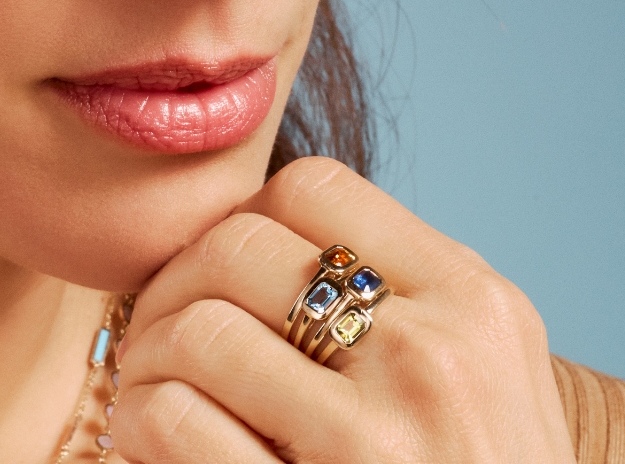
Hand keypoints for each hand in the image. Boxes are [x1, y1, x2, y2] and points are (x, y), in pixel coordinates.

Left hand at [112, 157, 576, 462]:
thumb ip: (397, 295)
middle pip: (238, 246)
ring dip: (147, 356)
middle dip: (175, 283)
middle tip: (162, 332)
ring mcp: (378, 438)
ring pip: (198, 328)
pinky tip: (156, 437)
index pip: (311, 188)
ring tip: (151, 386)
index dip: (244, 221)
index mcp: (475, 302)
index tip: (227, 278)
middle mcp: (434, 355)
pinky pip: (176, 419)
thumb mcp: (480, 371)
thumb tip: (244, 232)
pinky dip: (143, 421)